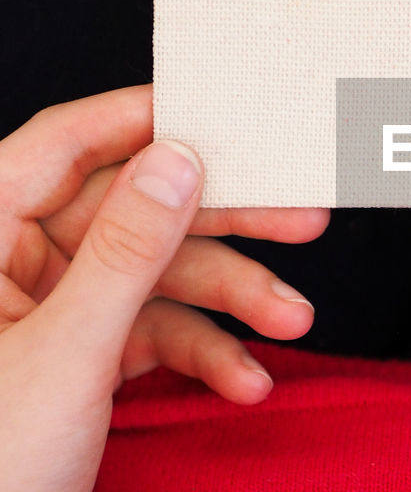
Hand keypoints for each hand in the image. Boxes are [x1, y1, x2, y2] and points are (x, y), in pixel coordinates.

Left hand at [0, 85, 328, 491]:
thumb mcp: (67, 355)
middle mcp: (13, 266)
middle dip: (220, 220)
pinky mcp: (82, 364)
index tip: (224, 108)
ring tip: (293, 319)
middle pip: (132, 210)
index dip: (146, 118)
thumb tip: (175, 160)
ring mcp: (51, 316)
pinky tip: (245, 383)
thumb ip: (126, 252)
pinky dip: (205, 355)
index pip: (66, 145)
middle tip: (301, 215)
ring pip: (157, 276)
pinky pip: (156, 335)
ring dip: (229, 299)